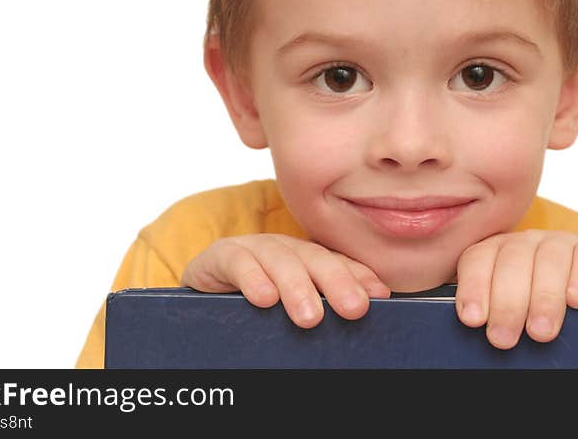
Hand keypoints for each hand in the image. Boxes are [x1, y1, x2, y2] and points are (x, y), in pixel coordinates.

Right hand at [181, 233, 390, 327]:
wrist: (198, 299)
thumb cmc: (250, 312)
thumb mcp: (287, 312)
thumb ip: (317, 311)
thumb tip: (354, 329)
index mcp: (305, 260)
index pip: (337, 263)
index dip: (359, 276)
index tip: (379, 296)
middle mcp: (283, 249)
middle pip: (314, 258)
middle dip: (337, 282)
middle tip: (354, 309)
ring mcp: (252, 248)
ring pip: (280, 259)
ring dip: (297, 286)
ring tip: (310, 317)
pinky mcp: (220, 255)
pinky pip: (238, 262)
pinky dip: (252, 278)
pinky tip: (264, 299)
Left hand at [454, 229, 577, 348]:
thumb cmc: (532, 305)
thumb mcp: (507, 307)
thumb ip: (491, 313)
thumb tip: (482, 333)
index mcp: (495, 251)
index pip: (477, 260)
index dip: (474, 288)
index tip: (473, 320)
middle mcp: (524, 242)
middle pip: (512, 262)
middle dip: (507, 304)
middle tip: (503, 339)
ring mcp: (558, 242)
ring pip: (549, 260)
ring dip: (544, 298)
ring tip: (540, 332)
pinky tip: (576, 302)